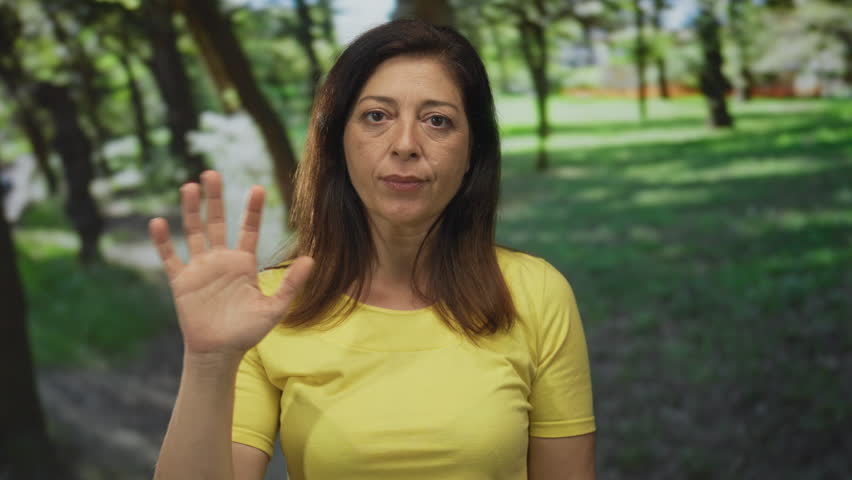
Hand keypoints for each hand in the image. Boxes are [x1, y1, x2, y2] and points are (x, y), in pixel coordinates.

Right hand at [148, 170, 312, 358]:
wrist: (220, 353)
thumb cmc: (248, 332)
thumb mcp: (275, 307)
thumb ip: (291, 284)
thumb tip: (312, 260)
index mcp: (243, 263)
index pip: (248, 230)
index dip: (251, 210)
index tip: (256, 187)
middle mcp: (221, 260)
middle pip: (216, 223)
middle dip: (215, 199)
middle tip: (212, 173)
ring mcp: (200, 268)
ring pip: (193, 233)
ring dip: (190, 211)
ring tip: (189, 187)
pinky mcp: (182, 281)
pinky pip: (170, 258)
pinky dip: (163, 241)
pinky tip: (158, 222)